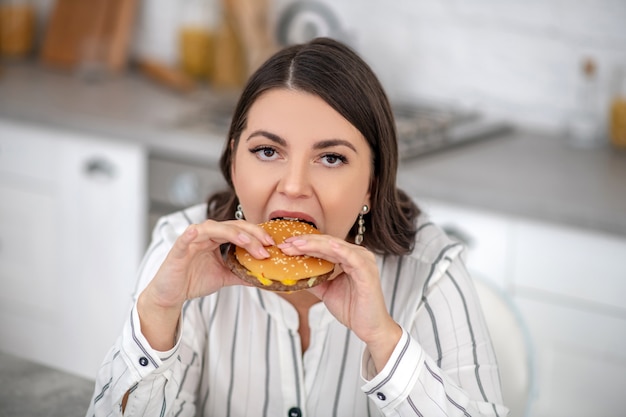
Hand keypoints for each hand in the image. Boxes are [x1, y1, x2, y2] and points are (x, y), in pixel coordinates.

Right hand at [138, 219, 273, 349]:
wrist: (171, 295)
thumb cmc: (193, 281)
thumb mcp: (224, 277)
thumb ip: (241, 273)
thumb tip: (264, 277)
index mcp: (216, 239)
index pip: (240, 230)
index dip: (257, 234)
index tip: (272, 244)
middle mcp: (205, 235)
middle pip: (232, 226)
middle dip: (252, 234)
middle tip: (267, 244)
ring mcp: (192, 240)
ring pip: (214, 228)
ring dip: (233, 234)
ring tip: (249, 242)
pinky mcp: (179, 249)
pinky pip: (187, 237)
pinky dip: (193, 234)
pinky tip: (197, 232)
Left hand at [279, 235, 401, 370]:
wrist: (369, 328)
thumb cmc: (352, 309)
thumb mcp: (326, 291)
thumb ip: (314, 279)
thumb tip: (293, 274)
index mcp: (348, 257)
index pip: (323, 245)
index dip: (304, 244)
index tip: (285, 246)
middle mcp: (357, 255)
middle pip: (327, 243)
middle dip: (305, 242)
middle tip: (286, 244)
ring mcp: (363, 261)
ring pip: (335, 247)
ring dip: (315, 244)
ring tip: (297, 245)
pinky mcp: (367, 271)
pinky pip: (352, 257)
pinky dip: (339, 250)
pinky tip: (326, 246)